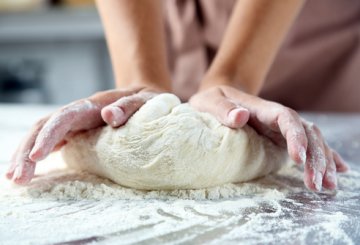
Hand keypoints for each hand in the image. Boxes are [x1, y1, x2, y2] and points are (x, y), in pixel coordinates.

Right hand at [6, 85, 162, 184]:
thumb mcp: (143, 101)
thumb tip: (109, 116)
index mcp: (90, 106)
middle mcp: (76, 113)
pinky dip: (37, 155)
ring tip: (15, 179)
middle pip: (43, 128)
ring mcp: (73, 123)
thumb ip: (128, 107)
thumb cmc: (145, 101)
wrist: (143, 98)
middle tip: (17, 178)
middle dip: (27, 151)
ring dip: (26, 155)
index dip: (48, 135)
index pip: (62, 118)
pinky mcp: (75, 132)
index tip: (37, 156)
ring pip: (41, 136)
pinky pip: (50, 143)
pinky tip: (28, 171)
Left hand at [190, 85, 347, 190]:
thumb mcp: (210, 101)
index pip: (286, 119)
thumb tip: (240, 116)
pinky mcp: (282, 139)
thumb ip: (222, 109)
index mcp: (262, 108)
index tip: (298, 158)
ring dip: (322, 162)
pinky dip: (324, 157)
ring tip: (327, 186)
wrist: (218, 99)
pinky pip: (308, 147)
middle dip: (314, 157)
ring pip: (312, 141)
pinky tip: (339, 170)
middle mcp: (278, 118)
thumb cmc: (212, 100)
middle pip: (305, 133)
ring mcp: (282, 129)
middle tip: (316, 183)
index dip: (295, 137)